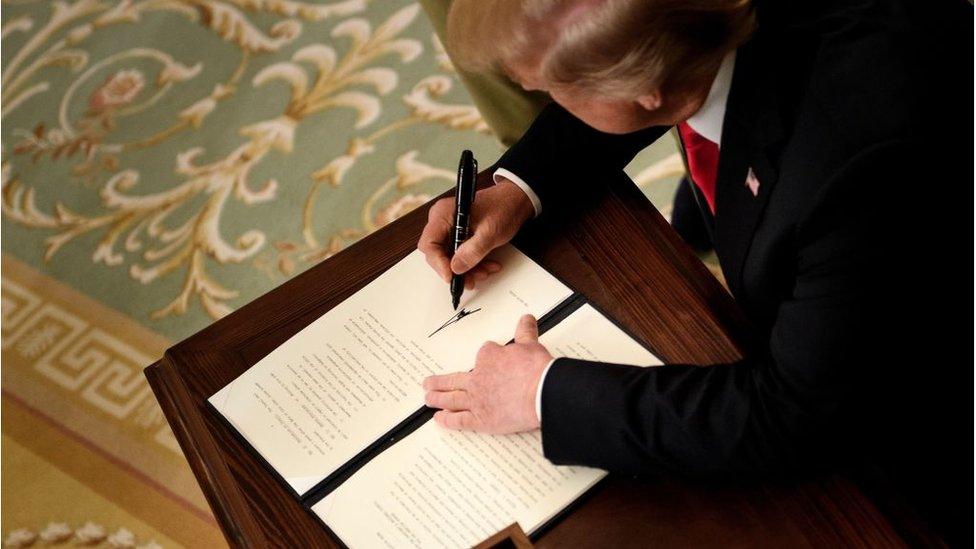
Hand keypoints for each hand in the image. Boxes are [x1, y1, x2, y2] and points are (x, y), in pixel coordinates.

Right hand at [417, 177, 533, 288]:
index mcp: (443, 214)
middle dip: (456, 269)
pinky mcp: (458, 237)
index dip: (438, 262)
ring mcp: (449, 230)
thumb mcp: (490, 232)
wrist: (515, 202)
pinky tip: (486, 265)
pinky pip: (458, 256)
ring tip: (485, 271)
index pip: (429, 243)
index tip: (451, 276)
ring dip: (467, 270)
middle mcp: (442, 221)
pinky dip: (472, 264)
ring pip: (449, 259)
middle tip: (472, 278)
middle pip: (437, 254)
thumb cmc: (503, 208)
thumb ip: (473, 250)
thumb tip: (456, 267)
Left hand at [423, 315, 551, 433]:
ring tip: (428, 398)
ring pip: (451, 398)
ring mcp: (476, 400)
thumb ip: (525, 332)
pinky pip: (459, 420)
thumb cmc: (536, 371)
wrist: (542, 392)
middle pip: (454, 379)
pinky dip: (447, 419)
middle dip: (440, 381)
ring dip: (438, 398)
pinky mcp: (480, 419)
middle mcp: (478, 378)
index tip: (488, 360)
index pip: (483, 355)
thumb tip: (526, 319)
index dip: (487, 358)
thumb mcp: (530, 345)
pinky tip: (439, 418)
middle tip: (429, 383)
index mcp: (489, 357)